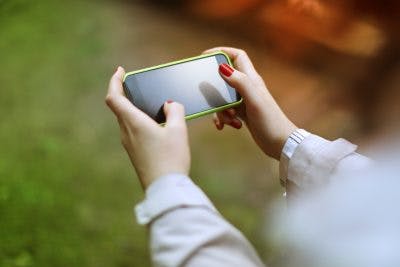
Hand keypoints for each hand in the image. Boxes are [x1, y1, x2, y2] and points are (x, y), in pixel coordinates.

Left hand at [105, 67, 190, 189]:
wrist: (164, 188)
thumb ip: (174, 111)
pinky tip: (156, 126)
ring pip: (126, 120)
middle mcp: (126, 132)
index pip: (114, 97)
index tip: (120, 71)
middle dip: (125, 93)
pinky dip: (139, 121)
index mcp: (133, 122)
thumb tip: (169, 105)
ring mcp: (128, 144)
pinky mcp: (134, 153)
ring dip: (134, 109)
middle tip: (137, 84)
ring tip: (151, 105)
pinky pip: (132, 131)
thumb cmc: (171, 158)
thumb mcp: (178, 130)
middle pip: (119, 107)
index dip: (114, 81)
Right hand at [203, 47, 296, 159]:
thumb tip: (222, 67)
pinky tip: (226, 126)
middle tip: (208, 96)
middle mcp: (248, 87)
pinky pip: (226, 110)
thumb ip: (240, 83)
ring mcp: (245, 100)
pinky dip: (223, 118)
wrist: (280, 143)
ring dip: (220, 108)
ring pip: (224, 97)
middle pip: (226, 77)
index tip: (205, 56)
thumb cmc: (270, 122)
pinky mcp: (242, 113)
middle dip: (215, 87)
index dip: (222, 51)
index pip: (237, 56)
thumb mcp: (254, 101)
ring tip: (228, 118)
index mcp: (252, 79)